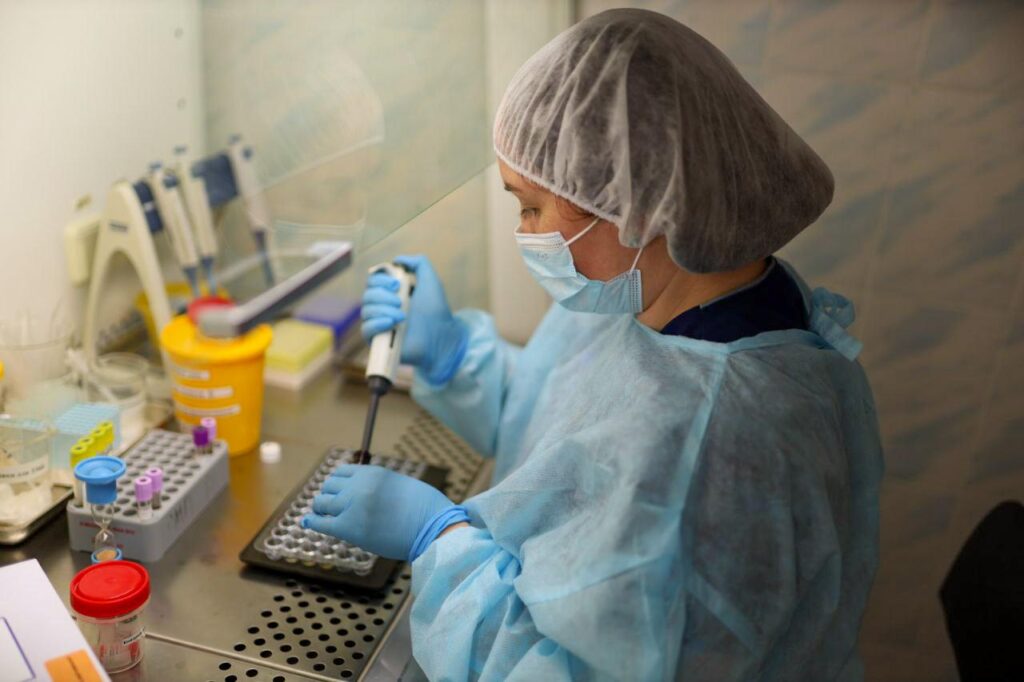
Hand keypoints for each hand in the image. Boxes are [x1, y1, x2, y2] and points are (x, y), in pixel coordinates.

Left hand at [302, 464, 461, 560]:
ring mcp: (352, 506)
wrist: (434, 528)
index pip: (342, 472)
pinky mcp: (349, 528)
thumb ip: (379, 485)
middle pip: (329, 486)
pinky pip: (321, 523)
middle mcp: (358, 486)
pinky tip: (308, 522)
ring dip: (322, 509)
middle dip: (329, 496)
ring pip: (322, 503)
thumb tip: (366, 493)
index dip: (339, 484)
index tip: (338, 493)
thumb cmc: (425, 510)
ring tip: (323, 516)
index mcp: (372, 472)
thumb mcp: (400, 485)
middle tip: (330, 507)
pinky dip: (313, 522)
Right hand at [360, 255, 468, 384]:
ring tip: (402, 317)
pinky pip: (366, 329)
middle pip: (367, 295)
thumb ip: (418, 264)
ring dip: (384, 310)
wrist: (441, 337)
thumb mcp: (430, 281)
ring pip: (366, 311)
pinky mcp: (378, 341)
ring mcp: (379, 324)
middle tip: (401, 303)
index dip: (380, 279)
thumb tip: (397, 259)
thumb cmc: (436, 311)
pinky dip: (377, 324)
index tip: (396, 284)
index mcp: (392, 293)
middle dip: (383, 296)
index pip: (372, 281)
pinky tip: (391, 324)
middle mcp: (383, 307)